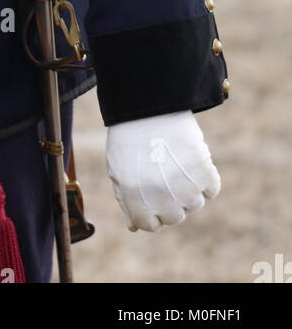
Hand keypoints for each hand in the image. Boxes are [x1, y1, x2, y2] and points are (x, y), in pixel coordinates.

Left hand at [106, 111, 220, 231]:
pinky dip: (206, 178)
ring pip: (195, 204)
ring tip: (176, 162)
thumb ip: (126, 199)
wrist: (149, 103)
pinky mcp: (204, 172)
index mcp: (135, 199)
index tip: (152, 195)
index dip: (152, 212)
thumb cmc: (129, 134)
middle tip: (164, 173)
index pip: (150, 226)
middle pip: (175, 217)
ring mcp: (184, 187)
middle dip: (170, 200)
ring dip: (189, 187)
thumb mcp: (118, 167)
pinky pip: (212, 188)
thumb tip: (133, 226)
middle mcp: (161, 198)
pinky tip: (193, 160)